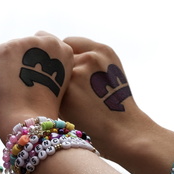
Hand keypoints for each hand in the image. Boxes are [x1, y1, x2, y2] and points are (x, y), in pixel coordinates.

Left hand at [0, 32, 73, 140]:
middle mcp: (50, 41)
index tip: (35, 83)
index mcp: (65, 50)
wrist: (30, 119)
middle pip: (26, 45)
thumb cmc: (40, 109)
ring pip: (11, 50)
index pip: (42, 47)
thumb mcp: (53, 81)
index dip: (34, 66)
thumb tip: (28, 59)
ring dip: (8, 64)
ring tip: (15, 85)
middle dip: (21, 61)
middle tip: (23, 84)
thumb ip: (46, 65)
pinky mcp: (10, 47)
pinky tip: (5, 83)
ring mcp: (30, 43)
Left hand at [60, 37, 151, 159]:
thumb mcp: (109, 75)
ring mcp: (79, 71)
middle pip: (58, 58)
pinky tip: (63, 109)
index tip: (60, 71)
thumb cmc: (113, 108)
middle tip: (57, 88)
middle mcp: (91, 56)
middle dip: (55, 72)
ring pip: (51, 74)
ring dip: (52, 85)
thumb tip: (56, 63)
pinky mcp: (67, 88)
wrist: (123, 131)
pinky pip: (49, 89)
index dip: (62, 58)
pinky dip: (51, 98)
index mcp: (103, 50)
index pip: (70, 43)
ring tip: (64, 102)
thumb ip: (87, 64)